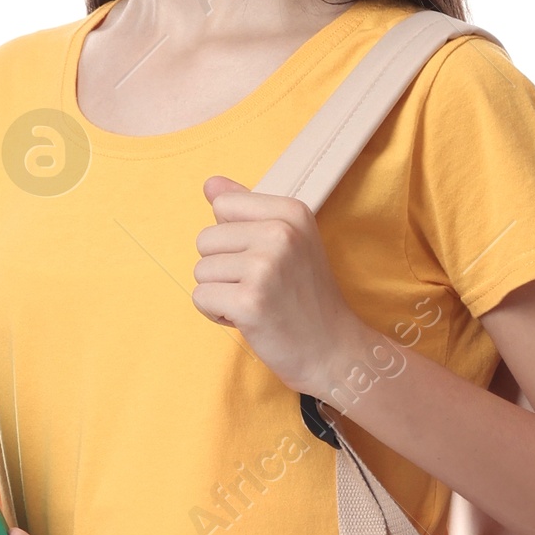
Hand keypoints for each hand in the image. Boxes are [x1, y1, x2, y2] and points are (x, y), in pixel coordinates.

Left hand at [193, 175, 354, 393]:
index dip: (232, 239)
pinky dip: (217, 313)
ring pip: (201, 271)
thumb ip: (247, 210)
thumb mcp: (288, 241)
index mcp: (291, 211)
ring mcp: (265, 266)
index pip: (224, 205)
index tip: (262, 260)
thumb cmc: (306, 297)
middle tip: (260, 288)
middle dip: (222, 269)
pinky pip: (200, 297)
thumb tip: (209, 183)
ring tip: (257, 303)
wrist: (334, 350)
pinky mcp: (249, 300)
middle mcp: (280, 233)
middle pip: (206, 240)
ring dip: (220, 293)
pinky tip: (248, 319)